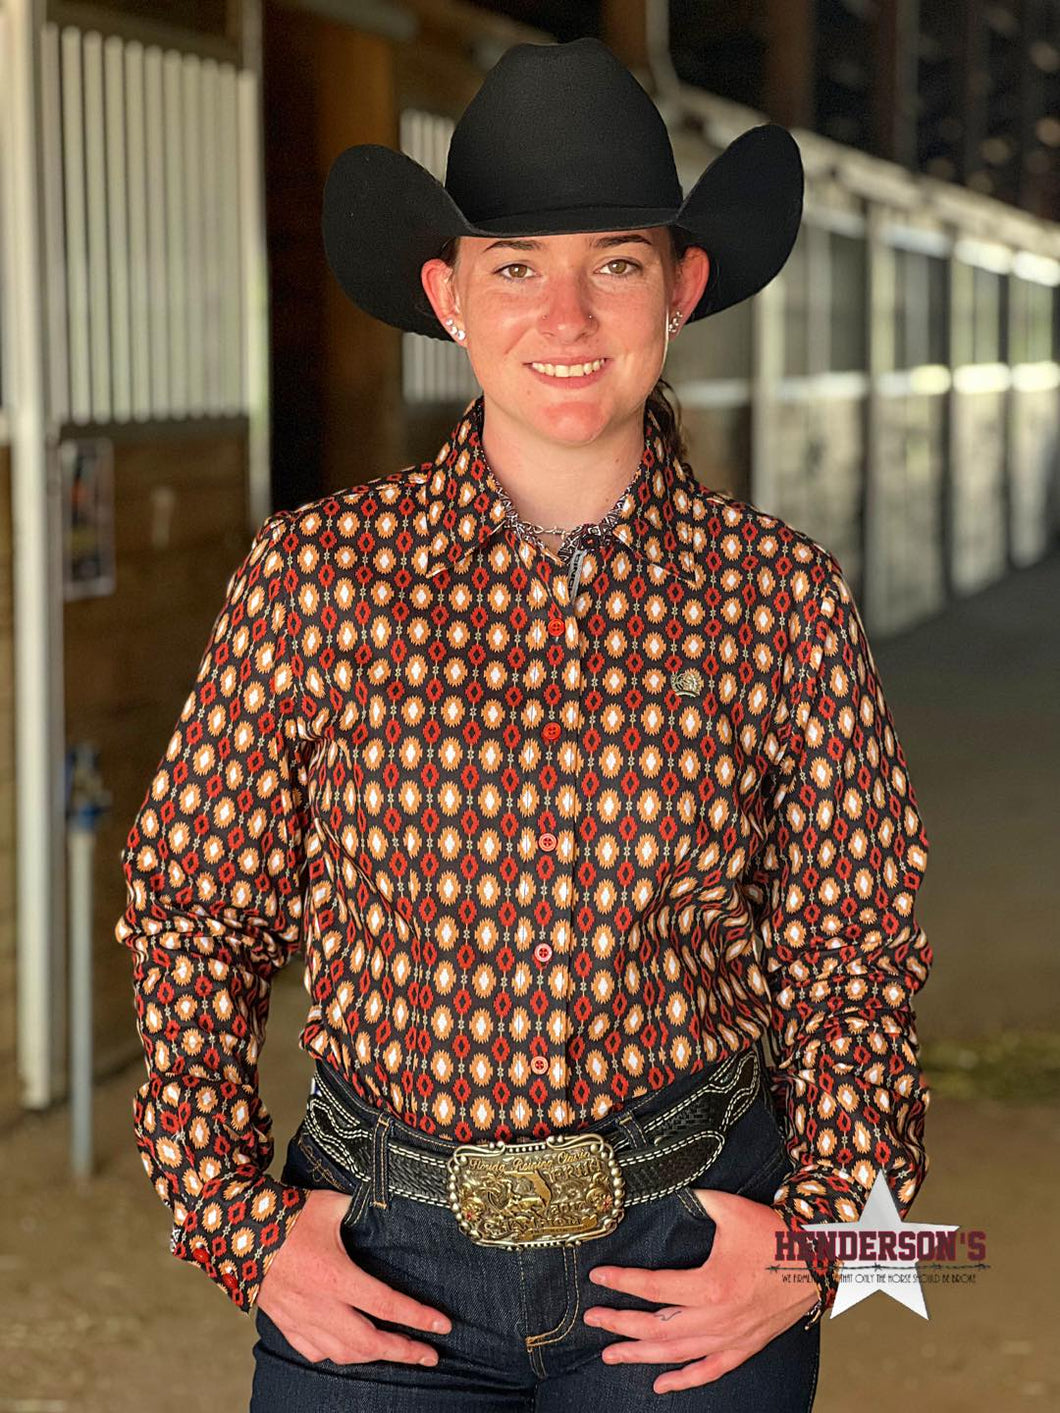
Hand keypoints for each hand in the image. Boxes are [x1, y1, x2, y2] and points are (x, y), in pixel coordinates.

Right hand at [254, 1188, 451, 1366]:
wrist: (236, 1231)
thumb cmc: (287, 1214)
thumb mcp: (331, 1204)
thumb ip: (359, 1208)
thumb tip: (381, 1202)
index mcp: (337, 1277)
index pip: (387, 1305)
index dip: (419, 1318)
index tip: (443, 1327)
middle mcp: (321, 1306)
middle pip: (370, 1343)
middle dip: (404, 1352)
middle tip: (430, 1355)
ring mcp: (301, 1319)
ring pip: (343, 1353)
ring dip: (373, 1357)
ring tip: (396, 1354)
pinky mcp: (285, 1323)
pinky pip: (314, 1351)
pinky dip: (337, 1355)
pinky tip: (349, 1350)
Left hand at [584, 1187, 818, 1395]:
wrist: (817, 1258)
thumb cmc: (774, 1233)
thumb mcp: (730, 1208)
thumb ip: (696, 1200)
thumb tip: (671, 1189)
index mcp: (710, 1285)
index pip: (653, 1287)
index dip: (621, 1282)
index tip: (598, 1278)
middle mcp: (717, 1318)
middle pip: (656, 1328)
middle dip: (619, 1324)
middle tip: (593, 1319)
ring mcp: (731, 1337)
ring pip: (677, 1354)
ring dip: (641, 1355)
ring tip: (611, 1354)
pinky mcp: (745, 1346)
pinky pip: (710, 1370)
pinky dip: (683, 1381)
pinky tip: (661, 1385)